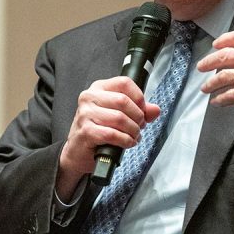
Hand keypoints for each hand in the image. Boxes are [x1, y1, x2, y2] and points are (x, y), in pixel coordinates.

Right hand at [56, 76, 160, 195]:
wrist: (78, 151)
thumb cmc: (98, 130)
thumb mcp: (118, 115)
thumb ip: (139, 110)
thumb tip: (155, 109)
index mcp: (99, 88)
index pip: (124, 82)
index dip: (139, 97)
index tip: (143, 110)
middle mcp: (89, 97)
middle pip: (123, 100)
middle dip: (138, 116)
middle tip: (140, 126)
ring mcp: (85, 114)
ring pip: (120, 118)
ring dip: (133, 130)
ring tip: (134, 136)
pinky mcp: (86, 131)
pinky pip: (112, 134)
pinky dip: (125, 140)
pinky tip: (127, 142)